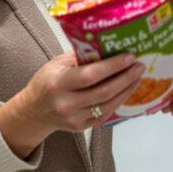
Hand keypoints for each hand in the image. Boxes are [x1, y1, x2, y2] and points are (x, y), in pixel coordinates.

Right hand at [0, 52, 143, 157]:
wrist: (34, 112)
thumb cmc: (45, 83)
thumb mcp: (56, 64)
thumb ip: (78, 56)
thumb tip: (104, 44)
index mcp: (58, 83)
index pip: (90, 75)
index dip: (112, 66)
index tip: (128, 57)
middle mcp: (66, 103)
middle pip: (103, 92)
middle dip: (125, 78)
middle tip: (138, 66)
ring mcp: (74, 118)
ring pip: (107, 105)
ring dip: (126, 90)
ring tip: (137, 77)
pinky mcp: (81, 127)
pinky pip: (105, 114)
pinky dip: (118, 102)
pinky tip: (127, 90)